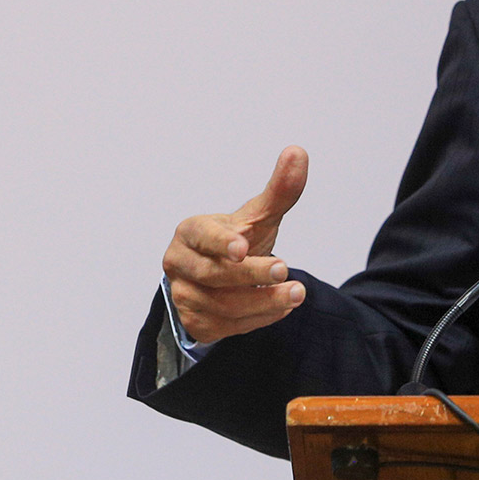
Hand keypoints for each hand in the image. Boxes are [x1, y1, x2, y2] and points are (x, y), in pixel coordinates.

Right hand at [162, 146, 309, 343]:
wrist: (220, 278)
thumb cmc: (236, 240)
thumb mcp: (258, 216)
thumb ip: (280, 189)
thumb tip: (299, 152)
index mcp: (190, 232)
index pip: (202, 236)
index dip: (221, 242)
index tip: (243, 247)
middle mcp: (179, 264)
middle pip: (214, 274)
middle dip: (252, 275)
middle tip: (285, 271)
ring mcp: (184, 296)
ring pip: (223, 305)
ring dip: (263, 301)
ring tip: (296, 293)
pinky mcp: (195, 324)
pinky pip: (228, 327)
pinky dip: (258, 318)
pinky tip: (280, 307)